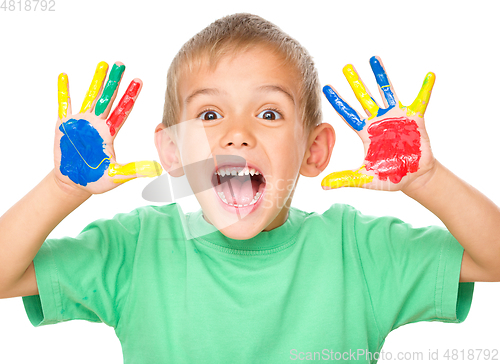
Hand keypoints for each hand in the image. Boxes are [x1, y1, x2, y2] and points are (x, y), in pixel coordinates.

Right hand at [53, 61, 161, 194]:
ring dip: (96, 81)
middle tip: (121, 64)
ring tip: (103, 64)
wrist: (73, 183)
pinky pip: (63, 105)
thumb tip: (155, 170)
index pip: (122, 111)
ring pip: (90, 97)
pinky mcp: (64, 126)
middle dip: (115, 82)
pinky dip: (64, 91)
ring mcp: (81, 122)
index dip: (130, 96)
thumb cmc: (95, 180)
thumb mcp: (116, 176)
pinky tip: (64, 76)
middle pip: (108, 98)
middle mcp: (97, 123)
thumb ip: (133, 171)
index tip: (139, 81)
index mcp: (110, 133)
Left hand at [321, 56, 435, 191]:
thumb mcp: (364, 178)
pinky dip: (425, 89)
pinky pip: (421, 100)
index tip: (326, 87)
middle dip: (355, 82)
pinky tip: (429, 75)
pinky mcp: (415, 119)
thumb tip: (321, 185)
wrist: (413, 178)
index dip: (338, 101)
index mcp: (366, 132)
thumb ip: (344, 179)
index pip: (348, 113)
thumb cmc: (389, 176)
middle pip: (364, 97)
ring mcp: (396, 117)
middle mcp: (379, 121)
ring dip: (380, 76)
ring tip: (373, 58)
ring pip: (386, 92)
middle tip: (346, 66)